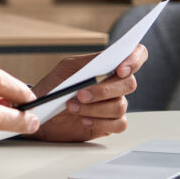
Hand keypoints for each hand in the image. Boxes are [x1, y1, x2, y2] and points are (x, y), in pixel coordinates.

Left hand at [29, 44, 147, 142]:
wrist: (42, 113)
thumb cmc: (54, 87)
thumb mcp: (67, 68)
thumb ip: (88, 63)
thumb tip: (104, 62)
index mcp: (107, 65)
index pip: (136, 54)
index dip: (135, 60)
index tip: (120, 70)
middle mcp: (115, 83)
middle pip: (129, 84)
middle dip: (103, 90)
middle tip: (80, 94)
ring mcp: (114, 104)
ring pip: (120, 106)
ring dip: (95, 108)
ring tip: (72, 107)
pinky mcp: (111, 123)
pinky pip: (119, 124)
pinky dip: (100, 122)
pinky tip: (84, 120)